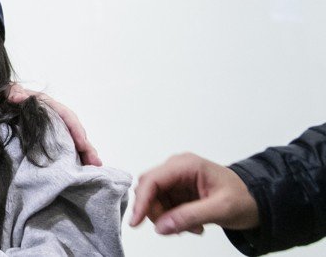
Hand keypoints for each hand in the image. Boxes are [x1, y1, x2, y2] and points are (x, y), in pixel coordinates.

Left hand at [7, 84, 101, 165]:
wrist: (3, 100)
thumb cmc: (9, 95)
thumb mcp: (11, 92)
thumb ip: (14, 92)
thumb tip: (16, 97)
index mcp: (48, 105)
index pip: (67, 116)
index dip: (76, 130)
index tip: (82, 143)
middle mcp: (55, 116)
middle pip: (75, 131)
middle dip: (86, 146)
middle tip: (95, 162)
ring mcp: (54, 127)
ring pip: (73, 140)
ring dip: (85, 153)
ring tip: (94, 167)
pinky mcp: (50, 137)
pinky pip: (66, 146)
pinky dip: (75, 156)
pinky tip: (82, 168)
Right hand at [130, 152, 258, 235]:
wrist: (258, 200)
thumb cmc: (244, 198)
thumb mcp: (220, 209)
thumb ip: (189, 216)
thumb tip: (161, 227)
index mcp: (186, 165)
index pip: (153, 180)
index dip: (141, 201)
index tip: (135, 222)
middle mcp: (177, 168)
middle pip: (149, 189)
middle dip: (156, 212)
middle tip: (173, 229)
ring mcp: (177, 179)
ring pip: (154, 199)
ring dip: (167, 217)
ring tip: (191, 228)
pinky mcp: (178, 190)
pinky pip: (164, 205)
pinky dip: (173, 218)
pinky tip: (192, 225)